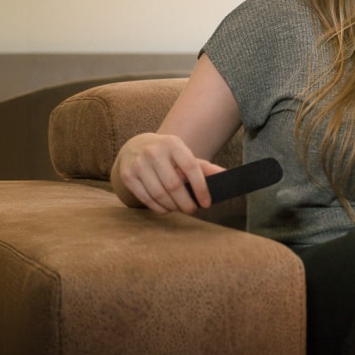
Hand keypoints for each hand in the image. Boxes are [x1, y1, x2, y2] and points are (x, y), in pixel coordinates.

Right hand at [112, 132, 226, 214]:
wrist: (136, 146)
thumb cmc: (167, 154)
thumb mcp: (184, 155)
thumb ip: (204, 167)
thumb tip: (226, 175)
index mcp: (173, 144)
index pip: (192, 168)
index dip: (201, 188)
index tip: (207, 203)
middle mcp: (154, 152)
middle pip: (174, 186)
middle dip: (186, 203)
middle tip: (192, 209)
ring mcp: (138, 164)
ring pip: (159, 194)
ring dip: (173, 207)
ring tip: (180, 208)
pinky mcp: (127, 175)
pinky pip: (146, 199)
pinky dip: (159, 208)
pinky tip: (166, 209)